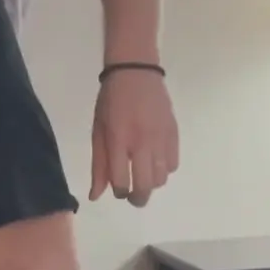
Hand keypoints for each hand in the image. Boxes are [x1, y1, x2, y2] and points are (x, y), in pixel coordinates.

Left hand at [91, 69, 178, 206]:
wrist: (135, 72)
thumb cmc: (111, 101)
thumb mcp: (98, 130)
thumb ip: (98, 164)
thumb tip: (96, 196)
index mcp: (118, 139)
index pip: (121, 181)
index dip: (119, 192)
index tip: (118, 189)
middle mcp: (141, 141)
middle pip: (145, 186)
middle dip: (138, 197)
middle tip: (133, 195)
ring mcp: (160, 138)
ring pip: (161, 178)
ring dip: (151, 183)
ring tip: (143, 173)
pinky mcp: (174, 133)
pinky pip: (173, 164)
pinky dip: (164, 169)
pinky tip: (155, 160)